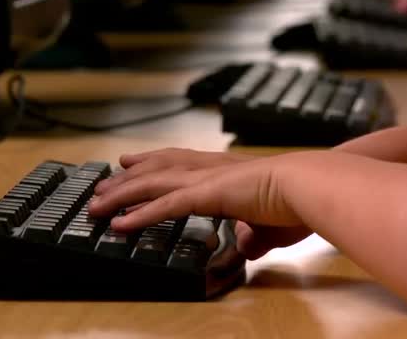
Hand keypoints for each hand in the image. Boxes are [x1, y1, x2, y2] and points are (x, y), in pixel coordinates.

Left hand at [89, 151, 312, 253]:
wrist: (310, 185)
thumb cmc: (299, 203)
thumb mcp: (271, 225)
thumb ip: (255, 236)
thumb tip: (247, 246)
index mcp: (228, 171)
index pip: (182, 162)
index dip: (154, 162)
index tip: (131, 163)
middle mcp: (212, 168)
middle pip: (159, 167)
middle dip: (127, 176)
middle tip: (102, 183)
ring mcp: (207, 179)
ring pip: (153, 183)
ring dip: (122, 195)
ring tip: (96, 206)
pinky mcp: (207, 194)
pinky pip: (164, 206)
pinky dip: (139, 215)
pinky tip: (119, 224)